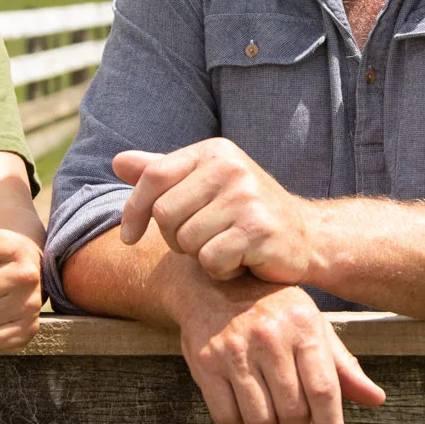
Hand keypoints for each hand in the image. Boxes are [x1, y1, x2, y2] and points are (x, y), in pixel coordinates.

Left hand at [115, 139, 320, 283]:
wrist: (306, 237)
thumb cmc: (247, 213)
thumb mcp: (205, 186)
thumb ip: (163, 173)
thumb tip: (118, 162)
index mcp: (214, 152)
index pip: (153, 176)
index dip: (132, 210)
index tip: (128, 238)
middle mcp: (230, 168)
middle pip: (165, 214)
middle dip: (176, 239)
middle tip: (204, 241)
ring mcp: (247, 197)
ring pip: (186, 241)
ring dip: (200, 256)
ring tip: (226, 248)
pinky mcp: (258, 230)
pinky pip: (210, 260)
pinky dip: (220, 271)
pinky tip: (240, 262)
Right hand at [175, 278, 384, 423]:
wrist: (213, 284)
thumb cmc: (272, 308)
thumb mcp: (312, 324)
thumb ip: (342, 365)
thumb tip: (376, 399)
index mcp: (303, 327)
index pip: (323, 390)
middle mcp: (269, 337)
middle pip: (293, 411)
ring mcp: (235, 350)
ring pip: (260, 420)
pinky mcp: (206, 363)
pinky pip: (226, 418)